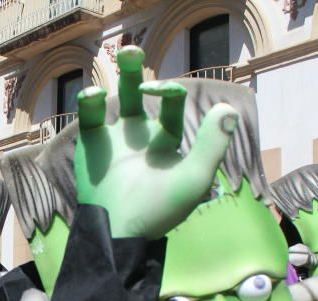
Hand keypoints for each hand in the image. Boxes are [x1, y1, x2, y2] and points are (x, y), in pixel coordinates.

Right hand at [73, 46, 237, 239]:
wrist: (121, 232)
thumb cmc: (160, 211)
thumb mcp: (194, 178)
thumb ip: (211, 144)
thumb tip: (227, 108)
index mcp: (165, 140)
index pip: (169, 102)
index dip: (167, 90)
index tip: (163, 90)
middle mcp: (140, 135)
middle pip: (140, 92)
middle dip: (138, 71)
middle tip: (133, 50)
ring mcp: (115, 139)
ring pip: (115, 98)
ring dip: (119, 76)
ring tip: (125, 54)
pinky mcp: (92, 146)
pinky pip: (90, 117)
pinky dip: (89, 101)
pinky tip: (95, 94)